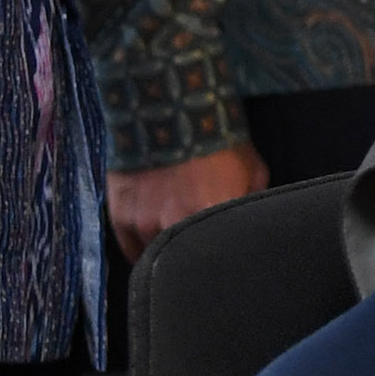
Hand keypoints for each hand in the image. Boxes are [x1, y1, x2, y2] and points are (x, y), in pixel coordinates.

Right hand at [108, 144, 266, 256]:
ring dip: (167, 254)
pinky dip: (142, 251)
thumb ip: (252, 202)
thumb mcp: (252, 168)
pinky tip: (154, 245)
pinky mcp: (121, 216)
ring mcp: (145, 221)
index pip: (221, 257)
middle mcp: (176, 223)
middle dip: (194, 265)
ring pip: (156, 257)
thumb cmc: (218, 139)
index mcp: (213, 214)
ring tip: (177, 244)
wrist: (168, 109)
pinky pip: (130, 250)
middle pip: (184, 265)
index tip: (226, 266)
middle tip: (201, 263)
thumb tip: (253, 223)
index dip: (225, 264)